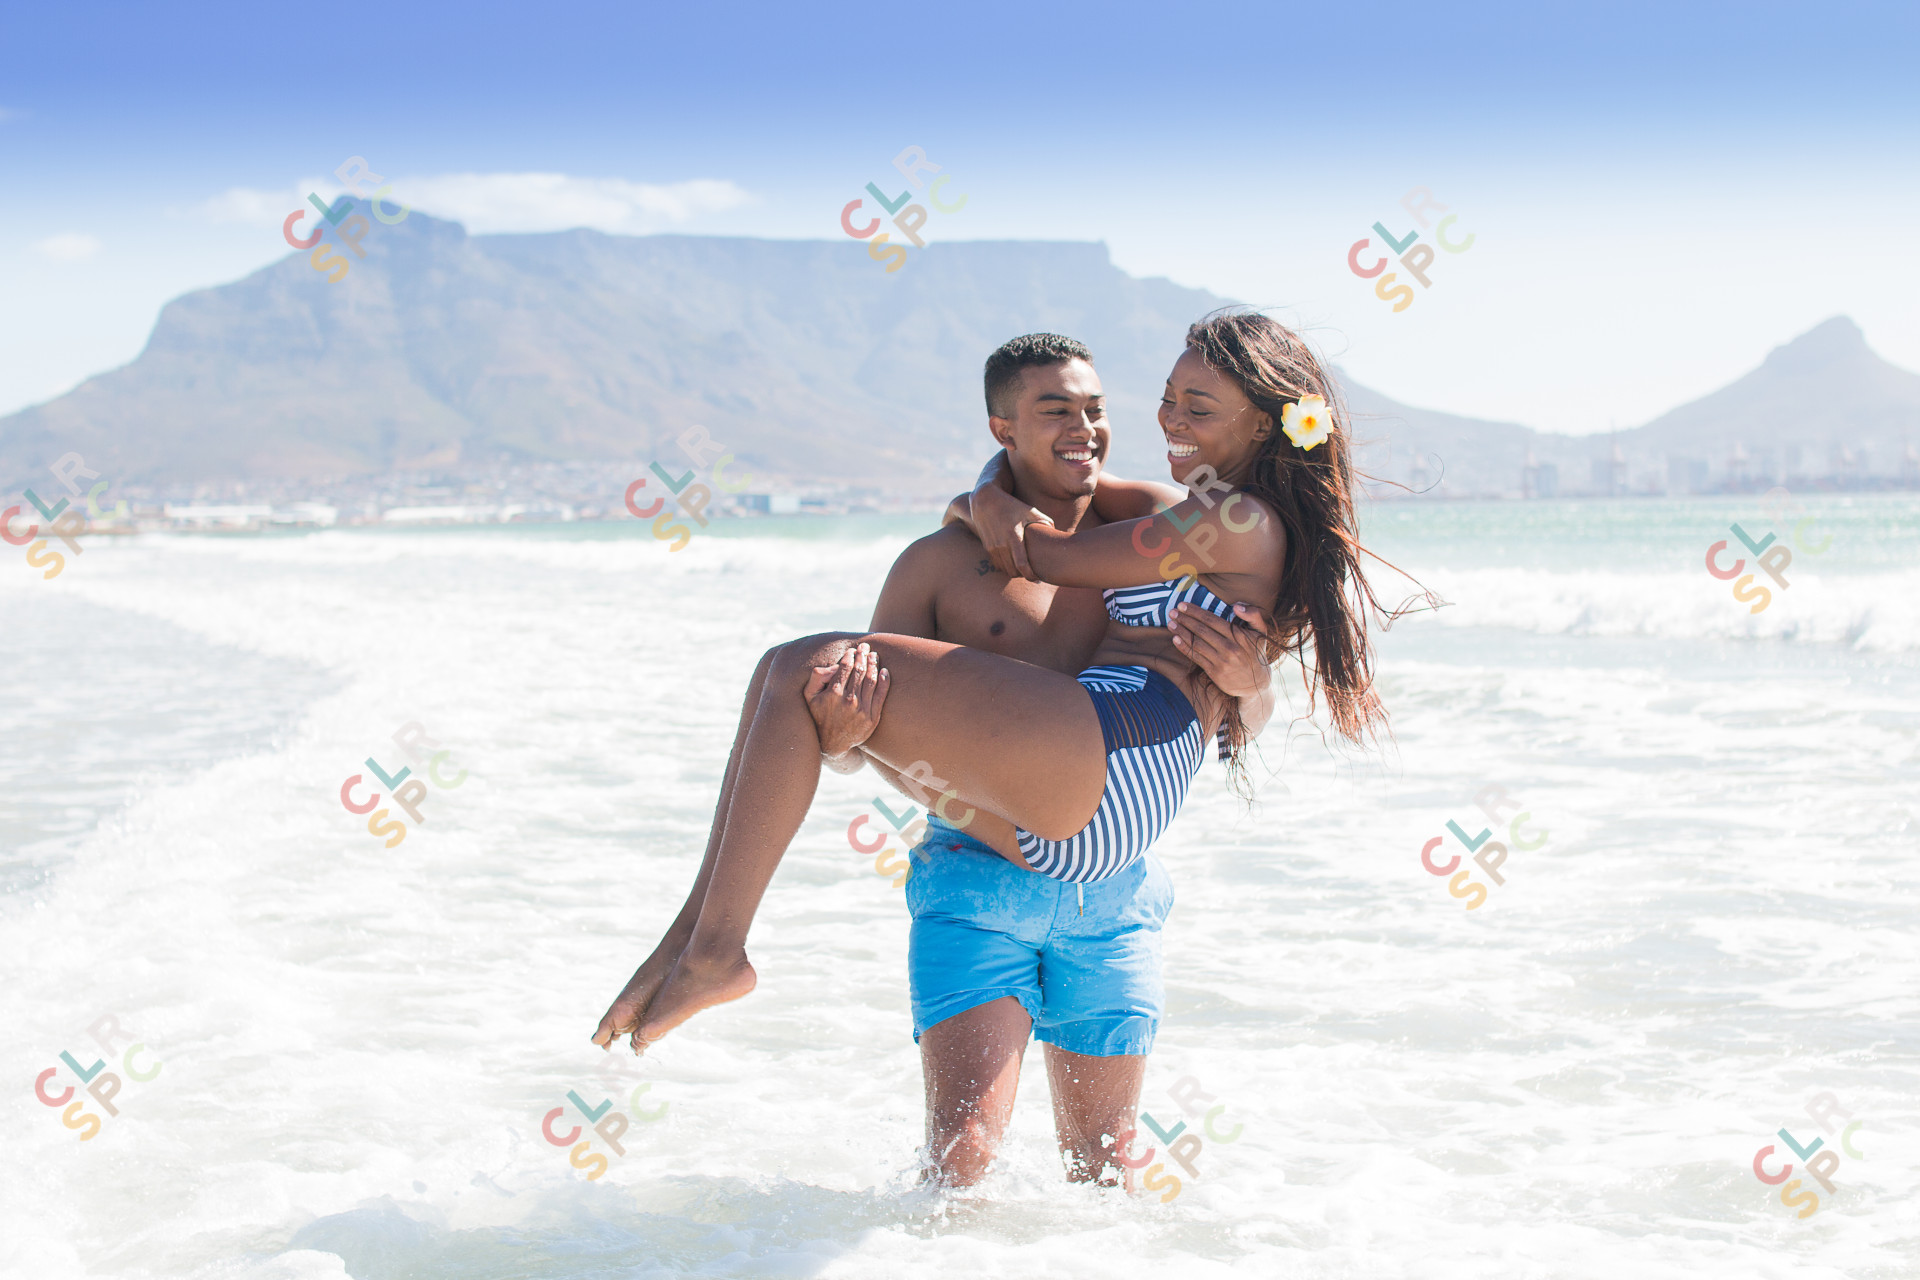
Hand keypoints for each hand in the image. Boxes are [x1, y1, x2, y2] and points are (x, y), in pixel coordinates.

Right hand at [806, 643, 889, 759]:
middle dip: (863, 655)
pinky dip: (884, 680)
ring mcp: (862, 709)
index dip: (850, 655)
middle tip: (865, 647)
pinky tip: (885, 671)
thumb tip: (834, 666)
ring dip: (874, 664)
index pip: (845, 667)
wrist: (831, 745)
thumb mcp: (808, 697)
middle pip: (860, 670)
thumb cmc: (818, 717)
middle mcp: (849, 700)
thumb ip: (817, 677)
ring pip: (871, 680)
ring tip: (874, 655)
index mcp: (833, 693)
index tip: (852, 650)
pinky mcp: (872, 718)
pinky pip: (881, 695)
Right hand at [968, 482, 1052, 580]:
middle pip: (1013, 571)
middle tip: (1034, 575)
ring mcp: (992, 547)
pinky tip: (1014, 564)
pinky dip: (1006, 567)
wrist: (985, 501)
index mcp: (1013, 536)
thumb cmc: (1011, 505)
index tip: (1038, 579)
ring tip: (1025, 570)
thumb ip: (1044, 521)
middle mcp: (1001, 544)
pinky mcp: (987, 547)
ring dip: (1014, 572)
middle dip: (1024, 576)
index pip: (1022, 564)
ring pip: (1005, 569)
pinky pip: (998, 564)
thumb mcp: (1029, 510)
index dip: (1030, 575)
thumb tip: (1055, 532)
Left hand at [1168, 601, 1274, 699]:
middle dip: (1185, 619)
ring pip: (1197, 643)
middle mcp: (1230, 648)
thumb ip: (1253, 615)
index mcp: (1239, 636)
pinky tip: (1175, 639)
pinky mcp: (1215, 672)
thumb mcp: (1260, 632)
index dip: (1196, 612)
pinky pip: (1196, 657)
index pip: (1212, 620)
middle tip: (1172, 612)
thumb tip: (1236, 605)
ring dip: (1181, 632)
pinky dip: (1184, 647)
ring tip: (1170, 623)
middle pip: (1202, 630)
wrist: (1256, 683)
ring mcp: (1221, 661)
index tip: (1183, 605)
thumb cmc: (1256, 653)